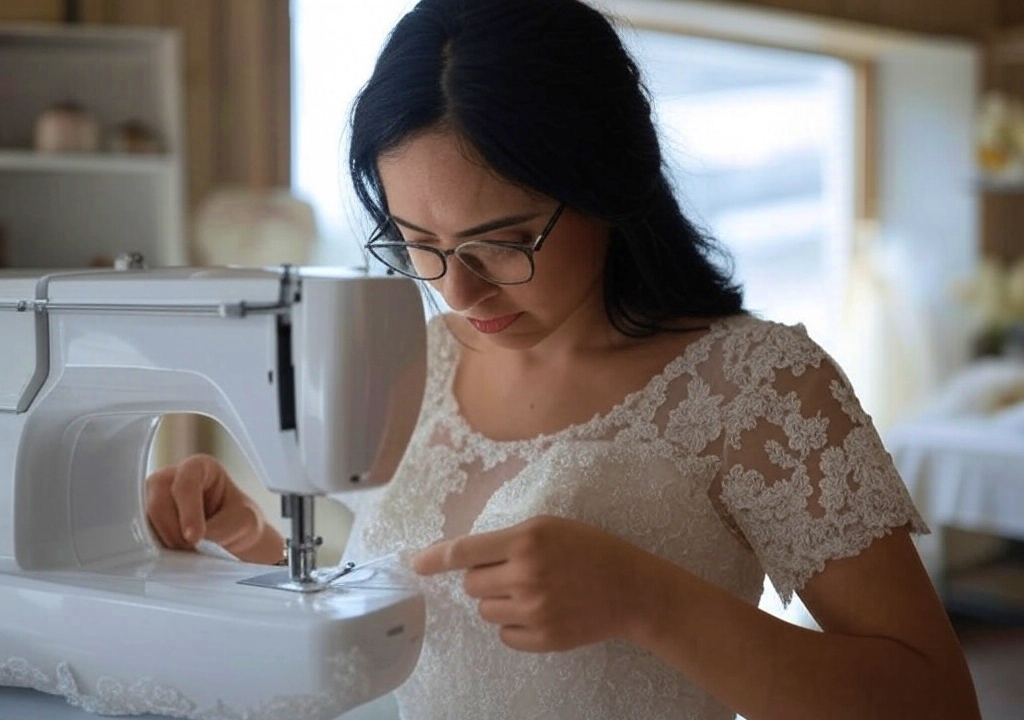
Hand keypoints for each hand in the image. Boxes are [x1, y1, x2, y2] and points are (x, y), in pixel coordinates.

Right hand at [145, 454, 283, 563]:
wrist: (233, 536)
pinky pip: (138, 532)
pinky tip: (171, 555)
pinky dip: (154, 546)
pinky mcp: (145, 518)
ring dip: (163, 540)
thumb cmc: (239, 520)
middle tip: (191, 549)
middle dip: (174, 530)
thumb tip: (190, 542)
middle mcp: (171, 476)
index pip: (186, 481)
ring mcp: (153, 497)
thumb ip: (219, 529)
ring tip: (186, 553)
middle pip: (158, 500)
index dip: (188, 511)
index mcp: (200, 467)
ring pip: (144, 518)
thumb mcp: (243, 523)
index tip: (195, 538)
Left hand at [411, 515, 659, 651]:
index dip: (435, 558)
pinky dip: (514, 625)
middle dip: (486, 577)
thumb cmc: (591, 549)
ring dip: (499, 601)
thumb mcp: (551, 527)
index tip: (416, 564)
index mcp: (526, 540)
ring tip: (532, 592)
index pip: (465, 551)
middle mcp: (526, 575)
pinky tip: (540, 612)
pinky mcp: (543, 639)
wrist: (633, 590)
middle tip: (516, 571)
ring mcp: (534, 610)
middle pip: (472, 584)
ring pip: (485, 610)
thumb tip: (464, 557)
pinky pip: (505, 635)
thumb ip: (509, 539)